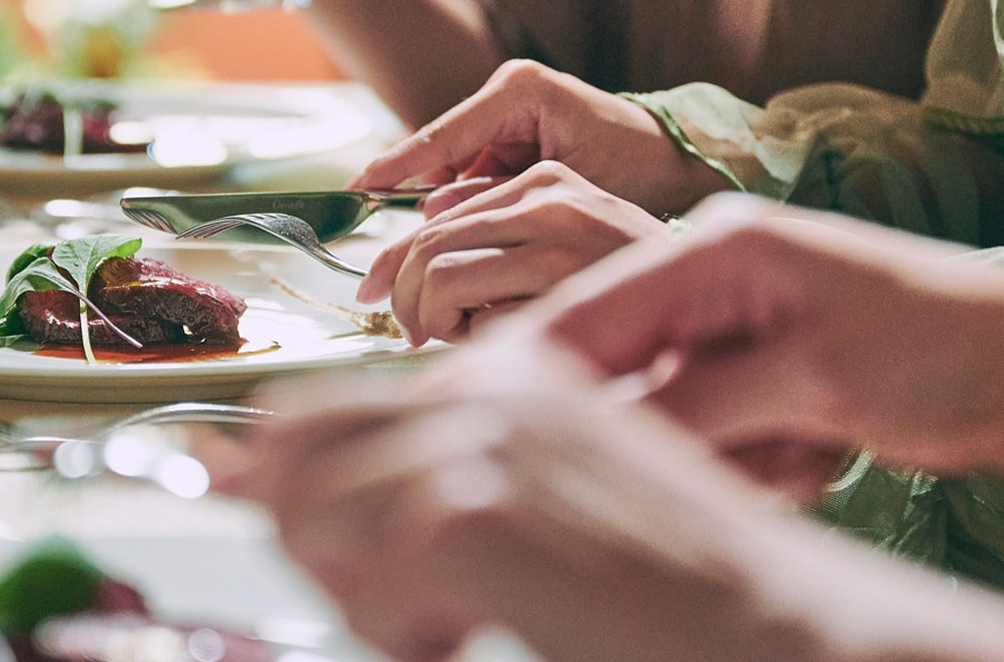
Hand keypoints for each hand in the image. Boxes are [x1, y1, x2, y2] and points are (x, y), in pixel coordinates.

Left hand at [218, 344, 803, 661]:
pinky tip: (467, 641)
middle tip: (396, 603)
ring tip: (457, 626)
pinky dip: (404, 637)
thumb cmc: (682, 584)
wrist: (789, 627)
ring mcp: (480, 439)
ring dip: (371, 603)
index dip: (262, 464)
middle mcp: (490, 384)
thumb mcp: (552, 501)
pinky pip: (363, 586)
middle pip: (297, 459)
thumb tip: (280, 479)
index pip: (326, 407)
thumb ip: (440, 476)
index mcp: (511, 368)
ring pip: (318, 528)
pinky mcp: (474, 515)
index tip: (214, 483)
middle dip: (311, 540)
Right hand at [349, 60, 728, 214]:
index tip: (358, 188)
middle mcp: (506, 94)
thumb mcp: (567, 185)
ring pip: (452, 169)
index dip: (397, 164)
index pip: (443, 133)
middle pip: (440, 153)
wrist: (676, 160)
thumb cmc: (636, 167)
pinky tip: (456, 241)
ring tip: (419, 260)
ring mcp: (507, 114)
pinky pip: (472, 175)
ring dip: (441, 211)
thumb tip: (436, 212)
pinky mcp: (511, 136)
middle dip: (414, 199)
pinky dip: (465, 206)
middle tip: (386, 247)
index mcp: (519, 91)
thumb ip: (500, 194)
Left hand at [358, 161, 669, 345]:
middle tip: (412, 331)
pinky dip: (470, 336)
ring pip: (440, 277)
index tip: (371, 290)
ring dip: (431, 319)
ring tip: (457, 337)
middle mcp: (551, 200)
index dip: (391, 258)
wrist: (712, 301)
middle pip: (428, 245)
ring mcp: (560, 244)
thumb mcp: (565, 233)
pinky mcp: (567, 290)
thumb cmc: (630, 279)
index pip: (437, 216)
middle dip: (403, 296)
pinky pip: (480, 316)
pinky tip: (495, 344)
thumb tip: (415, 239)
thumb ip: (499, 226)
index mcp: (546, 180)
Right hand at [515, 194, 1003, 488]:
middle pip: (624, 371)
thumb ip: (693, 405)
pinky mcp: (757, 376)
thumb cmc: (938, 348)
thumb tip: (596, 438)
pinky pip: (712, 434)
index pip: (589, 307)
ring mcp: (734, 331)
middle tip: (751, 452)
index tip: (492, 425)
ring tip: (810, 449)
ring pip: (670, 416)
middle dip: (671, 430)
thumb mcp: (809, 379)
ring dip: (730, 452)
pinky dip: (757, 461)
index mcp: (717, 247)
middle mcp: (713, 283)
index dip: (535, 366)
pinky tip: (821, 453)